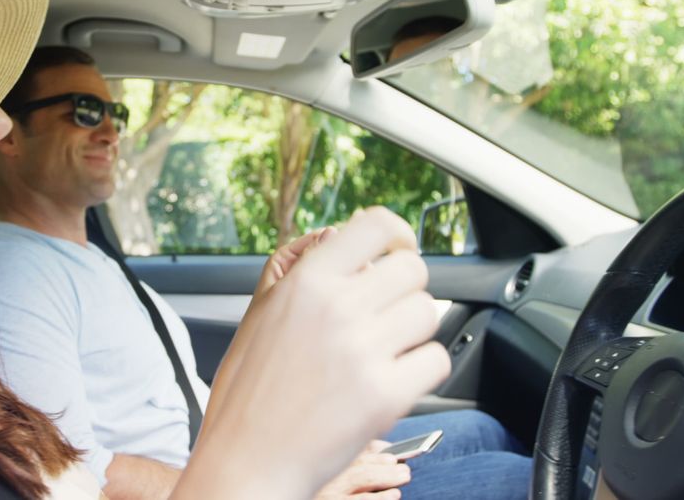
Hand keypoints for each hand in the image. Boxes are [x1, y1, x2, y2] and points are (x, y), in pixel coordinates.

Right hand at [176, 207, 449, 499]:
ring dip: (412, 330)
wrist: (247, 459)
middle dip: (403, 289)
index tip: (397, 248)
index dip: (396, 233)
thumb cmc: (249, 390)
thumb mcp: (259, 311)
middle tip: (384, 312)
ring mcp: (365, 351)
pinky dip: (420, 370)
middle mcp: (338, 309)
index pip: (376, 225)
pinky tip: (391, 378)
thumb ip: (298, 265)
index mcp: (306, 282)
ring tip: (382, 350)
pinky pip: (436, 360)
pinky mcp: (387, 395)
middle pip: (413, 269)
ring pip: (429, 312)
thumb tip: (337, 233)